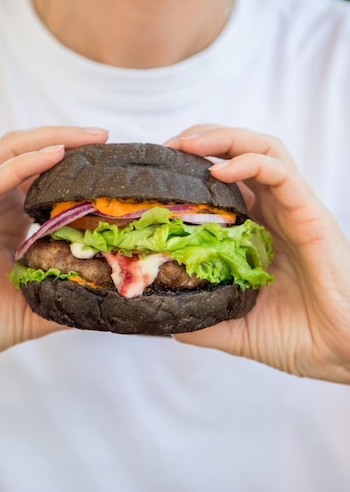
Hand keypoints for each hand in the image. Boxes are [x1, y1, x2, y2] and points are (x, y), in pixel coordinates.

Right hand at [0, 126, 107, 366]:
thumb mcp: (27, 310)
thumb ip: (62, 297)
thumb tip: (107, 296)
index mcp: (5, 220)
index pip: (43, 180)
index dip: (75, 170)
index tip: (112, 170)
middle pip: (31, 155)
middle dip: (70, 143)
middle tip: (107, 140)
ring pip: (10, 153)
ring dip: (53, 140)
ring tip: (90, 139)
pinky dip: (23, 163)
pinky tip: (54, 155)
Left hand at [166, 125, 349, 383]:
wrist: (343, 352)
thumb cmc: (299, 337)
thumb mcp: (237, 328)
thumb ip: (204, 321)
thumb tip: (168, 322)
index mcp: (256, 229)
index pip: (224, 179)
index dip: (192, 167)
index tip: (159, 170)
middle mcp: (273, 211)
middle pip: (240, 152)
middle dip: (203, 139)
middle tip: (168, 146)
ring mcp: (292, 209)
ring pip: (262, 150)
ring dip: (223, 138)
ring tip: (188, 144)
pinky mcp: (310, 213)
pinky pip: (281, 173)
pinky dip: (249, 162)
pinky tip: (220, 171)